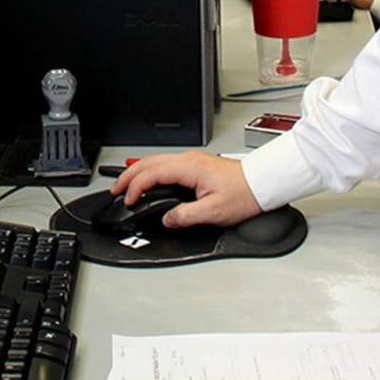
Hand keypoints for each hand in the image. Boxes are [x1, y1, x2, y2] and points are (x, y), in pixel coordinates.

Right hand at [109, 150, 262, 229]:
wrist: (263, 183)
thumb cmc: (245, 194)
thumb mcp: (214, 212)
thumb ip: (186, 216)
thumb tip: (168, 219)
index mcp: (190, 168)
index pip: (152, 174)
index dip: (136, 187)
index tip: (128, 201)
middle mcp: (189, 160)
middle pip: (148, 162)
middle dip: (128, 176)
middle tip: (115, 191)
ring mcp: (192, 160)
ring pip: (155, 160)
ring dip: (138, 172)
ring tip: (126, 186)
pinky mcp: (196, 164)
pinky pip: (165, 163)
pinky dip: (150, 171)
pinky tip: (148, 180)